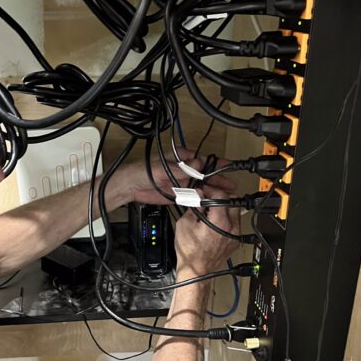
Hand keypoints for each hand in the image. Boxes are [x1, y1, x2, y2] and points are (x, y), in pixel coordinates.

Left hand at [114, 148, 235, 205]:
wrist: (130, 187)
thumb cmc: (142, 171)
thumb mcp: (162, 168)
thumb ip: (181, 168)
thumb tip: (197, 163)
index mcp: (181, 158)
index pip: (202, 160)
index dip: (216, 164)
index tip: (228, 167)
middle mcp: (183, 170)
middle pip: (204, 174)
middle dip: (218, 180)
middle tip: (231, 185)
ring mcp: (181, 182)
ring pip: (200, 186)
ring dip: (212, 191)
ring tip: (225, 195)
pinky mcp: (177, 194)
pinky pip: (192, 197)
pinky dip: (201, 199)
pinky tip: (210, 202)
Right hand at [174, 185, 239, 276]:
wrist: (196, 271)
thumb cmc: (189, 253)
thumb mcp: (184, 224)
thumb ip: (193, 206)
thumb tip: (197, 196)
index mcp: (220, 221)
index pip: (221, 195)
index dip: (210, 190)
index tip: (203, 191)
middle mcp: (232, 228)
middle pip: (232, 201)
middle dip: (219, 197)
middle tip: (208, 199)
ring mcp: (235, 235)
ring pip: (235, 212)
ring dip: (223, 208)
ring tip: (210, 211)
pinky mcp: (235, 242)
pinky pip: (234, 224)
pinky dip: (226, 219)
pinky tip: (213, 223)